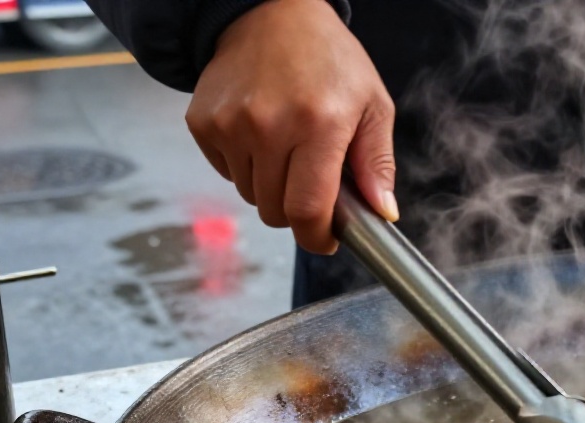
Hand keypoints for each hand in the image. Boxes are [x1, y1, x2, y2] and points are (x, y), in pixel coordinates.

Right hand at [185, 0, 395, 253]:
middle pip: (276, 211)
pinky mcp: (203, 122)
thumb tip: (382, 213)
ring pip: (251, 195)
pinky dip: (245, 166)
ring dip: (271, 187)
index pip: (308, 210)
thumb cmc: (329, 59)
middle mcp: (269, 125)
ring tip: (288, 148)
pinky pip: (226, 172)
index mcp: (319, 124)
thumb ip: (378, 163)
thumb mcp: (373, 105)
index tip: (326, 237)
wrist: (269, 14)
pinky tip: (261, 134)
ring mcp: (230, 124)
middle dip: (298, 210)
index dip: (317, 237)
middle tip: (313, 182)